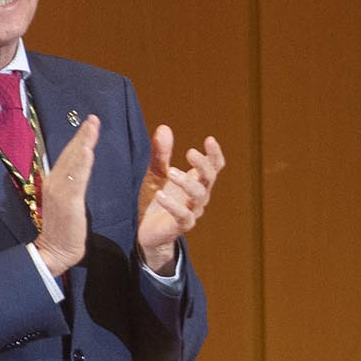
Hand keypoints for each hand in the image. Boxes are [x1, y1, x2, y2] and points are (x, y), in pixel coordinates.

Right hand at [34, 114, 99, 275]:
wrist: (53, 252)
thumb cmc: (64, 230)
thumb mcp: (68, 204)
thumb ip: (72, 187)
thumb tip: (80, 173)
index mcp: (56, 183)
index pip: (69, 158)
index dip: (79, 140)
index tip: (90, 124)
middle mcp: (55, 183)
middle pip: (70, 154)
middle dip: (83, 135)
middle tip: (93, 118)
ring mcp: (60, 191)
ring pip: (73, 162)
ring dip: (84, 142)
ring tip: (93, 126)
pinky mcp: (68, 202)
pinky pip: (77, 179)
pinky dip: (83, 163)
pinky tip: (89, 151)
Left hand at [136, 124, 223, 274]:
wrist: (146, 231)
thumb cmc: (155, 201)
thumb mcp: (155, 174)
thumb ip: (161, 155)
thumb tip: (164, 128)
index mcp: (195, 182)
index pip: (213, 167)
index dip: (214, 154)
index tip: (209, 140)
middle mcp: (198, 196)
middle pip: (209, 178)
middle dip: (203, 165)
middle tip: (190, 152)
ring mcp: (191, 211)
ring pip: (198, 196)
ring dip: (187, 182)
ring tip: (171, 172)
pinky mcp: (180, 226)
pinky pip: (182, 215)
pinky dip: (172, 205)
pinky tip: (160, 195)